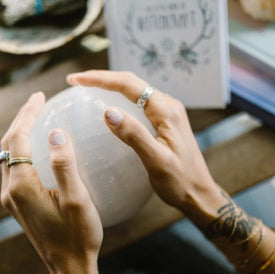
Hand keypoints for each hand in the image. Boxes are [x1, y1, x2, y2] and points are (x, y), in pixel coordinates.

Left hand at [0, 92, 102, 273]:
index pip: (17, 139)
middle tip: (38, 100)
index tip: (41, 96)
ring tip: (36, 116)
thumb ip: (64, 165)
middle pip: (8, 145)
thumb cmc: (78, 236)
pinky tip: (38, 145)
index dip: (28, 114)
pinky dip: (23, 149)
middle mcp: (10, 190)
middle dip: (21, 119)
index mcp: (21, 186)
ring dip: (20, 133)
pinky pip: (15, 167)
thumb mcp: (77, 200)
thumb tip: (54, 133)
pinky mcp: (18, 204)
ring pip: (9, 156)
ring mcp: (12, 198)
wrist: (69, 268)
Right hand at [67, 70, 222, 224]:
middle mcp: (167, 105)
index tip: (76, 80)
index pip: (128, 85)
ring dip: (109, 86)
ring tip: (86, 88)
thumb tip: (107, 111)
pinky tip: (106, 106)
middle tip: (75, 81)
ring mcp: (166, 113)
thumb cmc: (180, 182)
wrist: (199, 194)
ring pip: (134, 91)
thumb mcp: (156, 161)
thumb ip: (134, 135)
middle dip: (101, 78)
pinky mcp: (164, 122)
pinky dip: (118, 99)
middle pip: (130, 83)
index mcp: (166, 111)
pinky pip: (137, 103)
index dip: (100, 79)